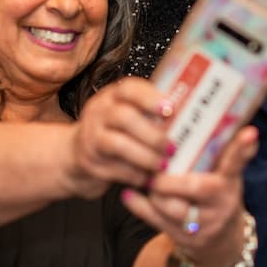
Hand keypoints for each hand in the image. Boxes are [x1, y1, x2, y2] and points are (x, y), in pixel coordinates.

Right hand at [69, 78, 171, 197]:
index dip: (151, 98)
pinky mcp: (88, 161)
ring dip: (145, 157)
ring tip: (163, 166)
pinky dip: (135, 175)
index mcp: (113, 95)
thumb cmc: (115, 131)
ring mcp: (90, 136)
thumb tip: (190, 116)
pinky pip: (114, 169)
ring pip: (118, 145)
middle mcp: (99, 111)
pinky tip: (148, 178)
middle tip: (172, 147)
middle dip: (153, 135)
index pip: (129, 89)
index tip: (171, 110)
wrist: (75, 153)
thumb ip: (151, 112)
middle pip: (125, 118)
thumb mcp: (128, 113)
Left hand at [122, 125, 258, 266]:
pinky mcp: (185, 238)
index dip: (241, 148)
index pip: (237, 162)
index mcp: (231, 182)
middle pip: (196, 187)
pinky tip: (128, 194)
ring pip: (172, 206)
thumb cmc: (219, 197)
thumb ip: (227, 153)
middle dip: (171, 178)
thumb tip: (242, 122)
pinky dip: (139, 206)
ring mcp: (203, 224)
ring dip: (155, 191)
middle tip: (156, 165)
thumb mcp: (227, 177)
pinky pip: (157, 220)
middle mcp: (221, 204)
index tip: (250, 131)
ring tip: (147, 178)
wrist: (221, 244)